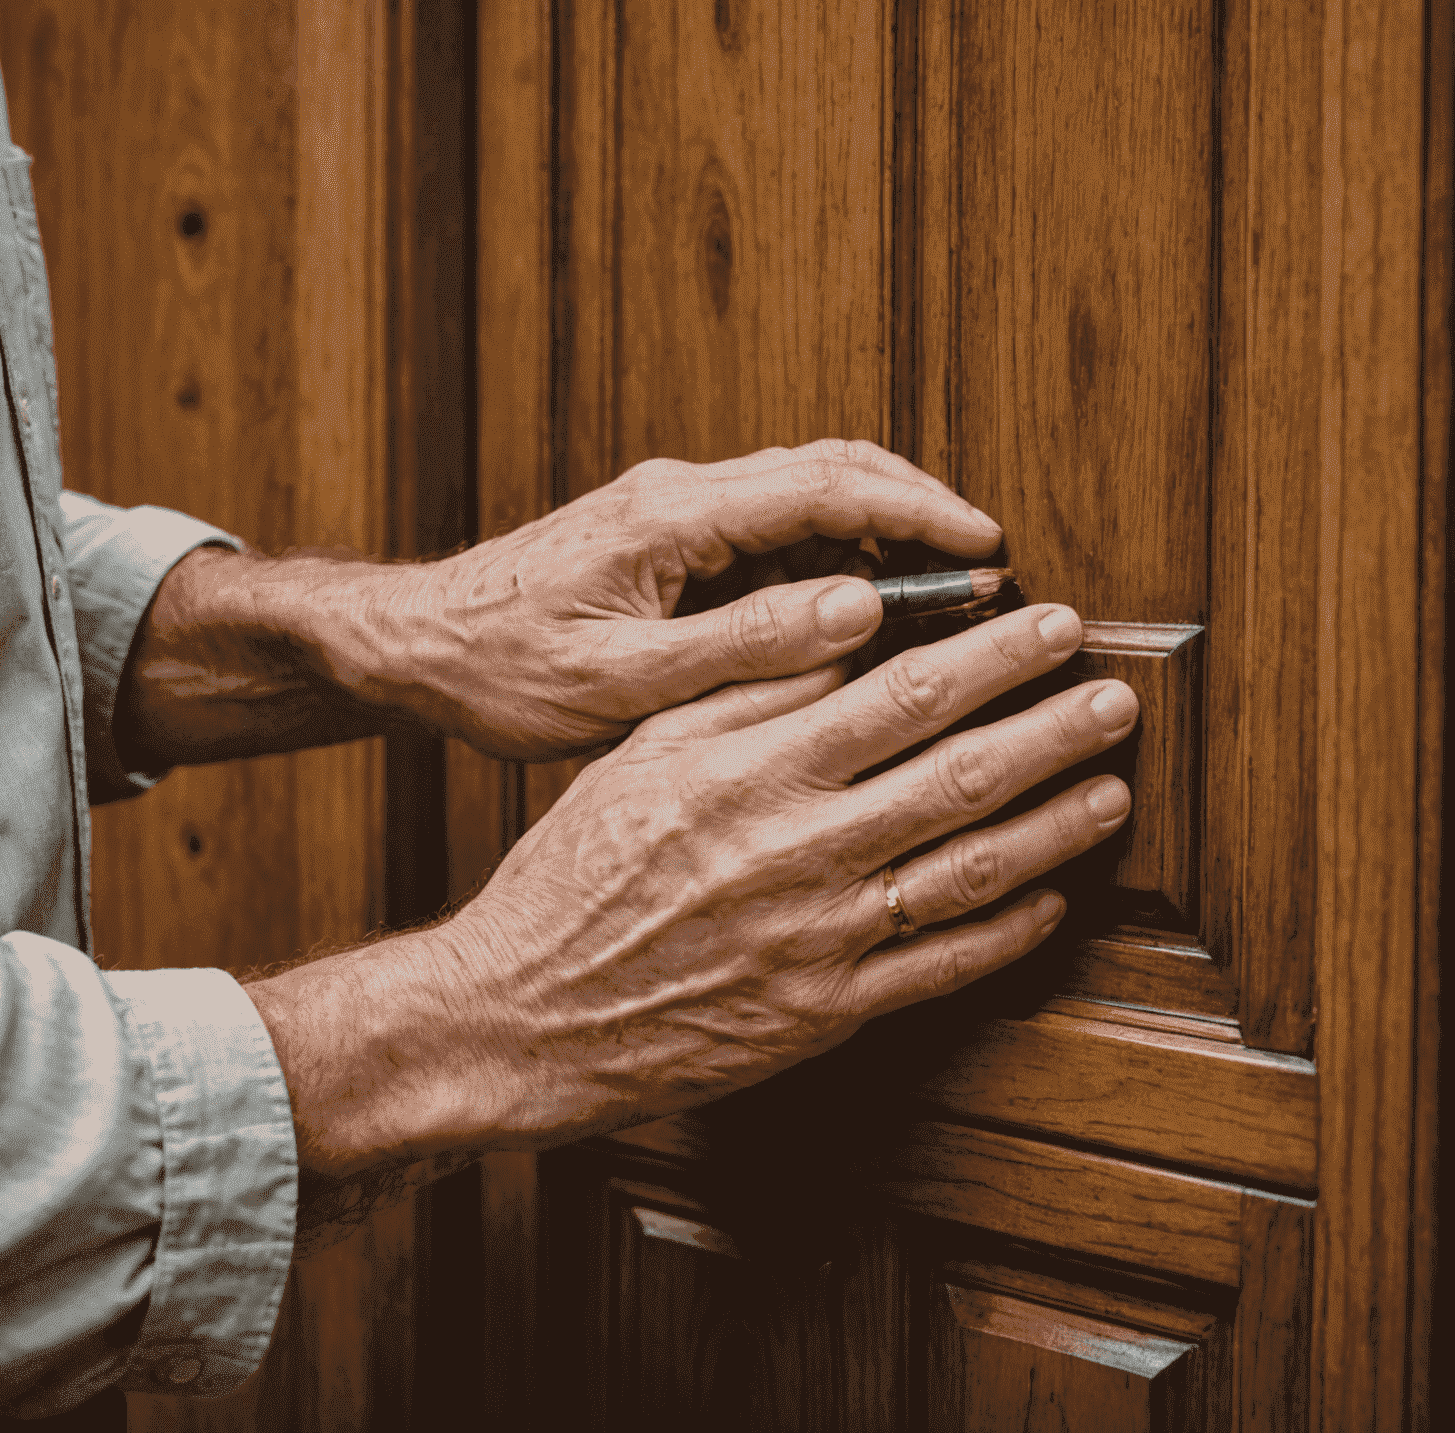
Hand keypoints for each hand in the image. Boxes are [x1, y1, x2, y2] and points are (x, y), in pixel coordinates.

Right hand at [247, 603, 1137, 1187]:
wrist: (527, 1012)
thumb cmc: (575, 872)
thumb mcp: (638, 754)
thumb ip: (742, 691)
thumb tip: (843, 629)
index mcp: (749, 775)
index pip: (899, 698)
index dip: (990, 659)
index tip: (1046, 626)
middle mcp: (796, 853)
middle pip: (954, 777)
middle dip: (1048, 729)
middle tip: (1113, 695)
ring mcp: (819, 940)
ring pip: (968, 871)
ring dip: (1052, 826)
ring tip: (1110, 786)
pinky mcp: (825, 1013)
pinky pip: (940, 968)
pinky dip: (1007, 932)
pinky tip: (1053, 898)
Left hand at [338, 440, 1003, 758]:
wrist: (416, 645)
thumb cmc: (500, 667)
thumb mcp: (621, 679)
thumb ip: (741, 644)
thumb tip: (853, 608)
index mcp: (673, 516)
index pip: (827, 486)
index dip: (919, 512)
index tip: (988, 544)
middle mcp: (678, 493)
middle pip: (828, 469)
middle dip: (914, 506)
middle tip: (981, 563)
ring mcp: (670, 508)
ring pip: (801, 492)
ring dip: (873, 528)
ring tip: (931, 591)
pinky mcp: (661, 535)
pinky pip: (766, 525)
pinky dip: (824, 551)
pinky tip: (847, 605)